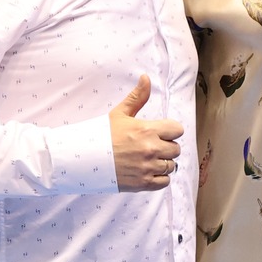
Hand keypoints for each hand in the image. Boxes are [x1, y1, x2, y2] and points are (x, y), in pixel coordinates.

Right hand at [110, 75, 182, 191]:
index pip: (177, 130)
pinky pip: (164, 181)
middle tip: (150, 146)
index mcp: (147, 130)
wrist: (83, 158)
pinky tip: (146, 171)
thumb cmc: (101, 135)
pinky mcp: (143, 183)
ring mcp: (148, 167)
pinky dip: (159, 178)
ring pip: (171, 166)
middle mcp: (151, 149)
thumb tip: (146, 77)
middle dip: (166, 147)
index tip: (160, 132)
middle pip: (176, 149)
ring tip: (146, 159)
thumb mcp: (119, 113)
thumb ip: (137, 97)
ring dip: (162, 163)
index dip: (170, 131)